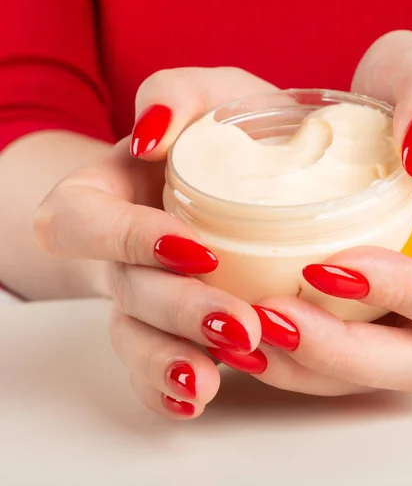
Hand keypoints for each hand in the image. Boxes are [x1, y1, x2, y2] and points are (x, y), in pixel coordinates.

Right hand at [34, 67, 283, 417]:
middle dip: (180, 311)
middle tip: (242, 324)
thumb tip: (152, 136)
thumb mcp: (212, 95)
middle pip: (127, 292)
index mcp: (107, 195)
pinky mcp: (170, 330)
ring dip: (177, 360)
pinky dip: (171, 388)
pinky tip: (201, 397)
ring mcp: (142, 298)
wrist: (248, 177)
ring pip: (138, 340)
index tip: (195, 247)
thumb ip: (178, 94)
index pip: (83, 221)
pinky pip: (154, 370)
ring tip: (229, 369)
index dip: (127, 238)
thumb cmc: (223, 135)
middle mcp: (118, 254)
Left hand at [240, 31, 411, 395]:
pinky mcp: (370, 319)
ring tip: (244, 329)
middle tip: (271, 314)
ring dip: (308, 368)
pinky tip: (245, 333)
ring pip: (373, 376)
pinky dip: (292, 362)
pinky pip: (339, 363)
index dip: (407, 295)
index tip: (329, 264)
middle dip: (345, 352)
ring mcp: (411, 315)